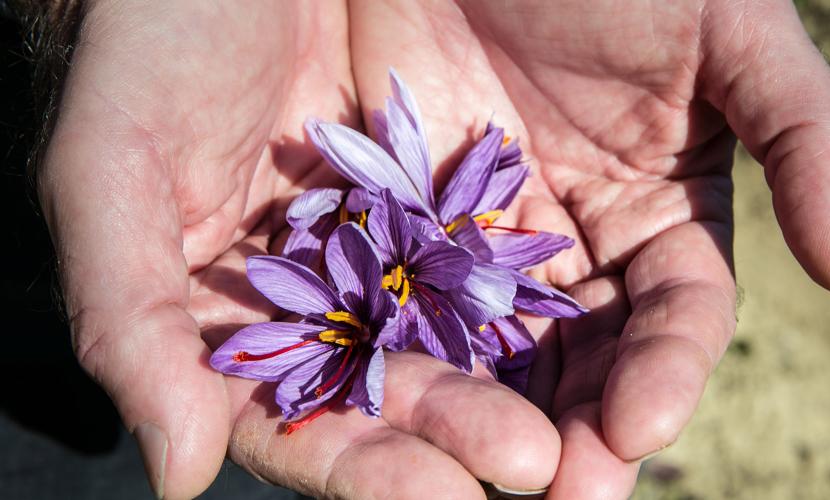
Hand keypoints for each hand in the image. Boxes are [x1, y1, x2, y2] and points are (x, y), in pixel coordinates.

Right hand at [40, 1, 559, 497]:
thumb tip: (175, 476)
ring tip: (593, 435)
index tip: (443, 494)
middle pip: (401, 390)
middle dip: (466, 433)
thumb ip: (131, 320)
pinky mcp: (458, 192)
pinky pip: (512, 253)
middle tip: (539, 468)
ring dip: (529, 390)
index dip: (367, 466)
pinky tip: (607, 338)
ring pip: (468, 337)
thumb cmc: (154, 38)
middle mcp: (325, 296)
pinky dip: (552, 298)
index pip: (300, 418)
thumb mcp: (114, 165)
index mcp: (235, 315)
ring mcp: (397, 246)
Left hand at [349, 0, 829, 496]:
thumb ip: (808, 137)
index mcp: (664, 209)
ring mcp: (487, 234)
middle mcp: (579, 237)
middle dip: (580, 426)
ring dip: (495, 417)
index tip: (635, 425)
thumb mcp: (733, 29)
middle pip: (587, 356)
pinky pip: (405, 299)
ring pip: (497, 348)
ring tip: (481, 480)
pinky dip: (408, 351)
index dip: (662, 373)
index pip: (676, 316)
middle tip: (561, 494)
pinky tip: (396, 403)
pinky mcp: (404, 217)